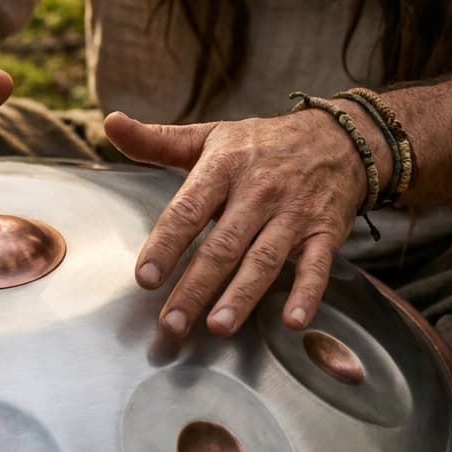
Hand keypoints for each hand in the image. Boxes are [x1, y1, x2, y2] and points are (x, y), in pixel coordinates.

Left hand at [105, 109, 373, 336]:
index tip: (146, 278)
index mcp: (224, 167)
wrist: (340, 138)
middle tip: (172, 323)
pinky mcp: (324, 233)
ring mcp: (293, 214)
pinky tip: (292, 322)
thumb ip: (157, 141)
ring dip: (241, 296)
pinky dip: (306, 294)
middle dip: (196, 287)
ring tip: (217, 327)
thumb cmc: (262, 144)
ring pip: (263, 260)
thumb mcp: (209, 136)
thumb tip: (111, 123)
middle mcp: (259, 191)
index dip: (166, 244)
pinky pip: (316, 267)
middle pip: (222, 246)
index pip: (188, 210)